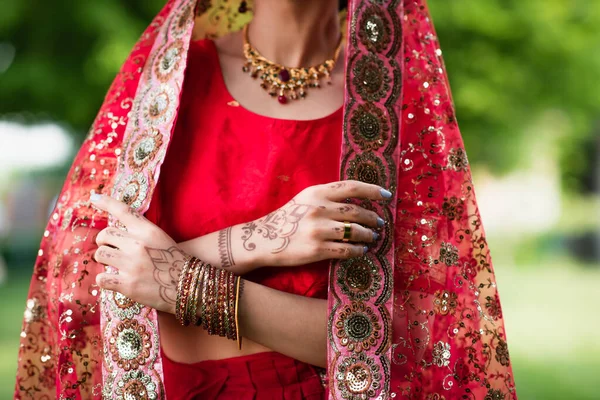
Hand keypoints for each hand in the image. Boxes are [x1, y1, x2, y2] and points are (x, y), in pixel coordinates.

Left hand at [90, 194, 184, 314]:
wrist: (188, 286)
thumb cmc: (173, 261)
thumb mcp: (160, 238)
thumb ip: (140, 232)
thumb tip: (114, 230)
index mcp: (147, 231)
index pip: (123, 211)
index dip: (106, 202)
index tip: (94, 197)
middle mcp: (137, 245)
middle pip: (104, 235)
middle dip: (104, 241)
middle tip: (110, 248)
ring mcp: (131, 265)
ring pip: (100, 255)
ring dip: (104, 259)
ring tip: (114, 264)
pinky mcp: (128, 285)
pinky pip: (102, 278)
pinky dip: (105, 279)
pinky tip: (113, 280)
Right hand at [239, 180, 389, 266]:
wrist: (263, 239)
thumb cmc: (287, 219)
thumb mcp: (304, 199)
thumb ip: (327, 197)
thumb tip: (357, 201)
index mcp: (317, 192)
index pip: (352, 187)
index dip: (373, 191)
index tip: (387, 196)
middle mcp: (319, 208)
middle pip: (358, 211)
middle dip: (373, 218)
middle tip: (379, 223)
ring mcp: (318, 230)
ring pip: (355, 232)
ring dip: (368, 235)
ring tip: (372, 237)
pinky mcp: (317, 249)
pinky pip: (347, 250)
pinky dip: (358, 250)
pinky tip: (361, 250)